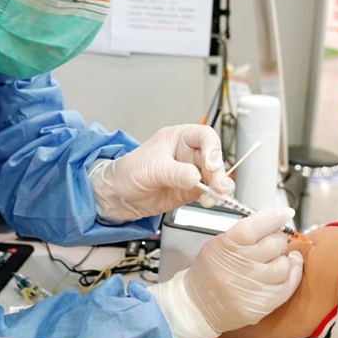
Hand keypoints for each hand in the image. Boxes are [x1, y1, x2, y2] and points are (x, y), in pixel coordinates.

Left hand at [91, 124, 234, 222]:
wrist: (117, 196)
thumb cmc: (128, 171)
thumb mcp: (151, 168)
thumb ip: (175, 173)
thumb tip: (196, 178)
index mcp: (179, 138)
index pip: (204, 136)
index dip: (212, 148)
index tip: (211, 164)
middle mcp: (189, 154)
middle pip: (215, 158)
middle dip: (218, 172)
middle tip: (218, 185)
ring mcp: (192, 173)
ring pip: (216, 176)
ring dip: (220, 186)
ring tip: (216, 195)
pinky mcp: (191, 191)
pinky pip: (210, 192)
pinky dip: (214, 197)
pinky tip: (209, 201)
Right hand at [149, 207, 303, 337]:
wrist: (197, 306)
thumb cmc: (210, 272)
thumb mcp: (220, 243)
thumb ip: (247, 228)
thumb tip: (273, 214)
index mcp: (225, 246)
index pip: (256, 225)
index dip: (275, 216)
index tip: (285, 213)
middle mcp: (238, 267)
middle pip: (274, 244)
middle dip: (278, 239)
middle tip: (273, 241)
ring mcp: (250, 288)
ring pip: (284, 265)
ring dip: (284, 259)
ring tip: (276, 259)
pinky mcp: (261, 305)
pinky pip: (287, 286)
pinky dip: (292, 275)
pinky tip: (287, 270)